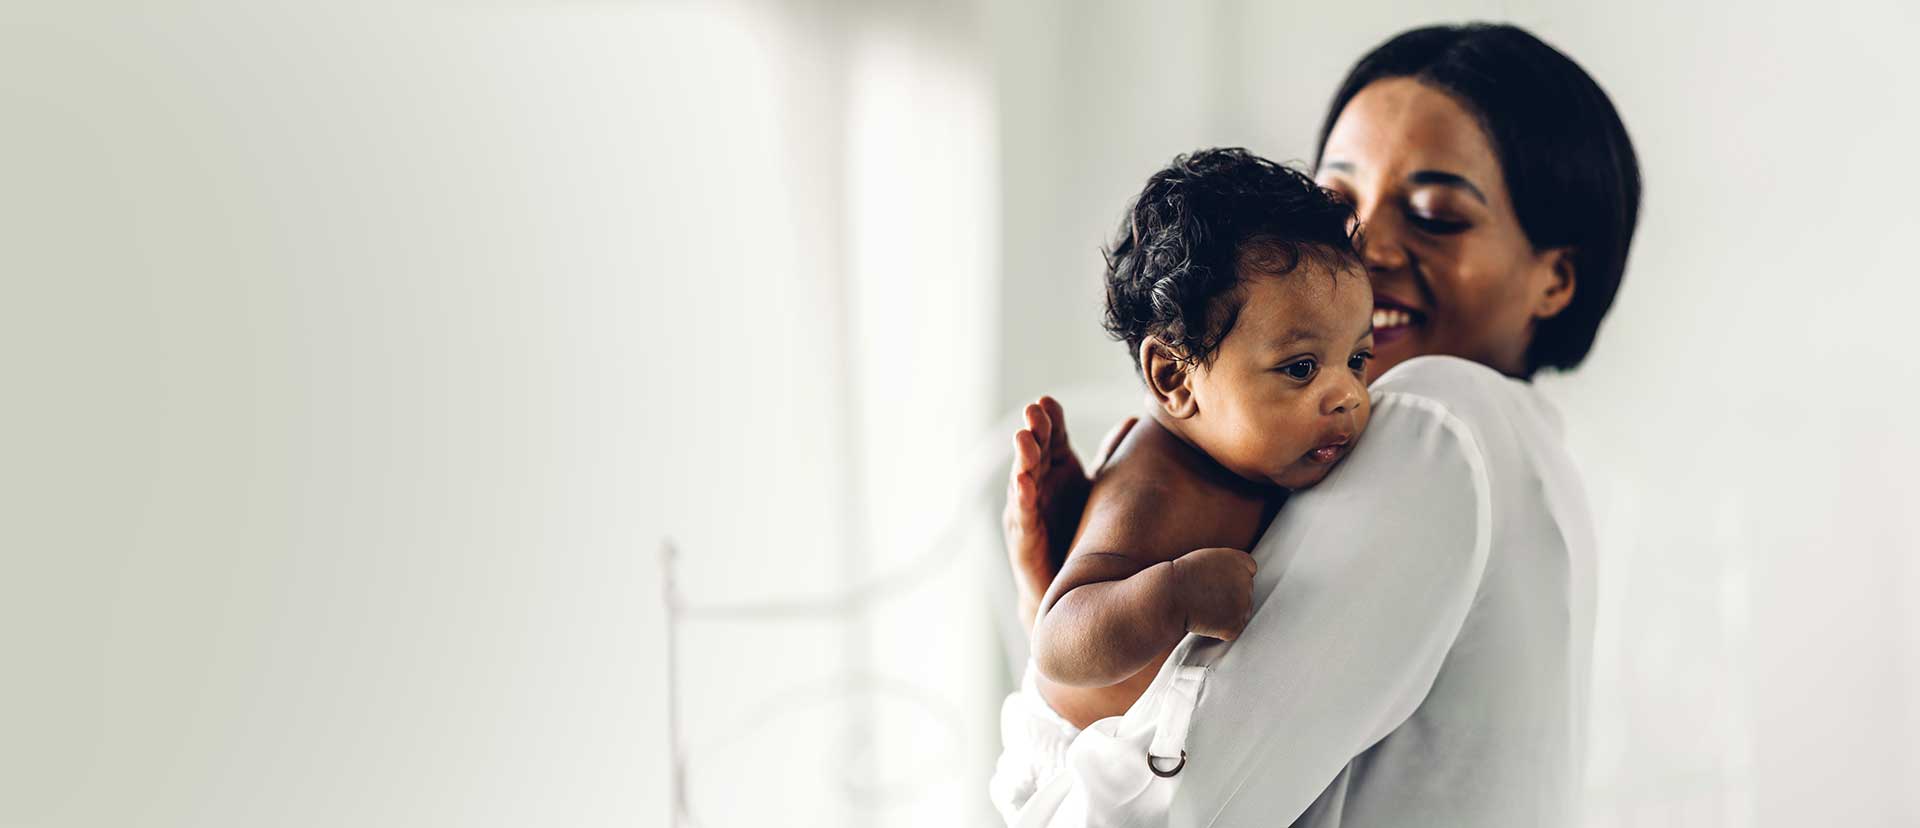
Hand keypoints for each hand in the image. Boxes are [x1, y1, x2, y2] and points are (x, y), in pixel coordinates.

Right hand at [1003, 397, 1135, 629]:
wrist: (1071, 591)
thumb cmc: (1083, 532)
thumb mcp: (1101, 489)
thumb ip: (1112, 457)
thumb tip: (1134, 421)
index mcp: (1057, 468)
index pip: (1052, 437)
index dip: (1048, 420)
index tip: (1047, 401)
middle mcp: (1040, 485)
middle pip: (1034, 451)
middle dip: (1032, 431)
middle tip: (1033, 410)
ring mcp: (1029, 511)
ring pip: (1023, 478)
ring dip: (1022, 459)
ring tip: (1023, 437)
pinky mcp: (1025, 540)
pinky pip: (1024, 516)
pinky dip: (1023, 498)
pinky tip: (1024, 483)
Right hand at [1168, 547, 1255, 640]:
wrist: (1168, 595)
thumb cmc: (1180, 577)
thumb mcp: (1207, 560)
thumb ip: (1227, 567)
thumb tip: (1238, 581)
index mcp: (1240, 560)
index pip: (1249, 569)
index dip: (1234, 578)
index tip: (1219, 582)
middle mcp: (1246, 581)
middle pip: (1246, 593)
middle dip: (1230, 598)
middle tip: (1206, 597)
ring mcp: (1243, 604)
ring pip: (1240, 613)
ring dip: (1226, 615)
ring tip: (1202, 608)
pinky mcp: (1235, 625)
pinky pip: (1231, 630)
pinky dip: (1219, 630)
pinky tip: (1204, 620)